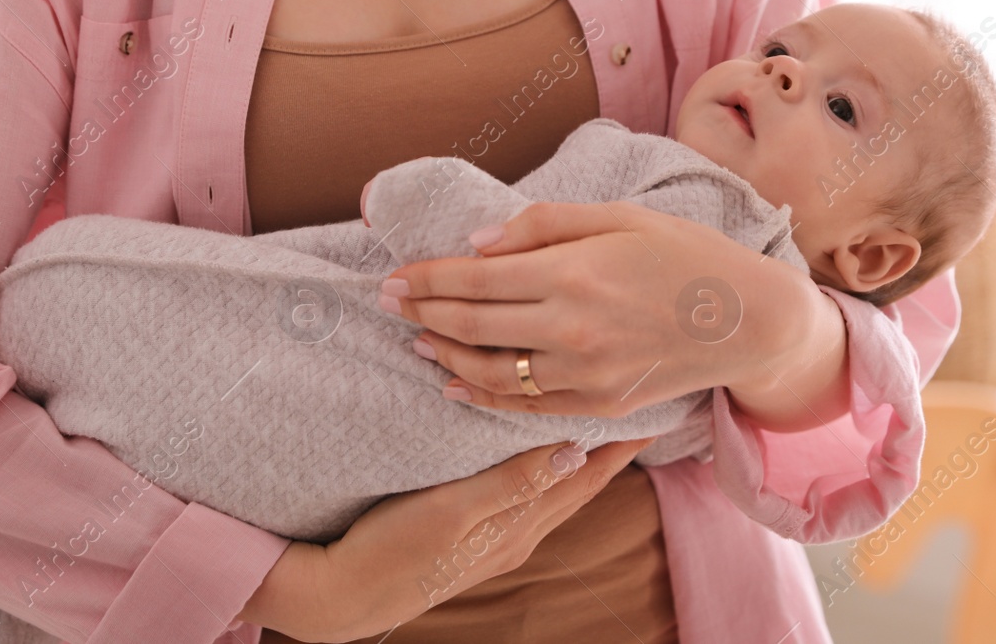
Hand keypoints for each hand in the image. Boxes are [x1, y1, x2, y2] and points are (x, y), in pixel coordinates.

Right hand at [241, 439, 651, 641]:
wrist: (341, 593)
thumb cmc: (392, 549)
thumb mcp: (451, 511)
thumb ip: (512, 482)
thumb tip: (576, 450)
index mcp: (521, 524)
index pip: (586, 474)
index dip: (621, 440)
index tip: (654, 402)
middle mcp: (519, 531)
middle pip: (580, 479)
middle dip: (612, 442)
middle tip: (640, 401)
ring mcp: (497, 535)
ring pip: (555, 484)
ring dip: (580, 450)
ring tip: (602, 417)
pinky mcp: (473, 532)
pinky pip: (526, 490)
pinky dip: (543, 463)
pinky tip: (537, 449)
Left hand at [383, 201, 849, 427]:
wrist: (748, 319)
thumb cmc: (686, 254)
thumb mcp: (620, 216)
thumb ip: (544, 225)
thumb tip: (478, 242)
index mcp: (572, 272)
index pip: (474, 278)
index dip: (426, 278)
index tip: (394, 276)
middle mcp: (570, 327)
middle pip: (471, 324)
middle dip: (421, 312)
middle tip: (386, 302)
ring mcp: (583, 373)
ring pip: (488, 371)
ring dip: (443, 355)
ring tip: (415, 340)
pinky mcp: (597, 404)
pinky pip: (523, 406)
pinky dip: (480, 397)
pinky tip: (455, 384)